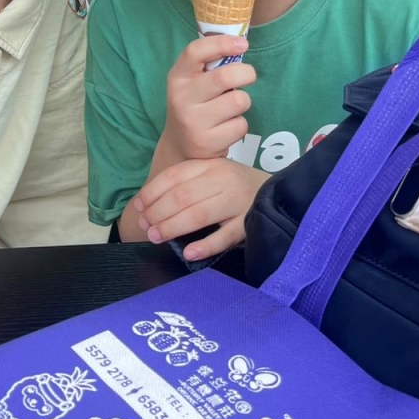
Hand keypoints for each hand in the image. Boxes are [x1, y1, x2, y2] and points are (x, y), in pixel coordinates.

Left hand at [133, 157, 268, 259]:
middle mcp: (223, 180)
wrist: (280, 192)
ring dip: (173, 226)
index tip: (138, 206)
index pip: (175, 176)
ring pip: (200, 214)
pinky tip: (189, 253)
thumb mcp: (213, 174)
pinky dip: (205, 245)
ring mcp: (238, 202)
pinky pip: (225, 236)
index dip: (153, 191)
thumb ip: (187, 183)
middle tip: (145, 226)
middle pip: (183, 196)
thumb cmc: (235, 186)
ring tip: (156, 237)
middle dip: (158, 212)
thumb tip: (148, 204)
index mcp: (211, 166)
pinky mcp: (249, 223)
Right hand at [164, 34, 255, 160]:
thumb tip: (240, 44)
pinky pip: (240, 125)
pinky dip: (240, 124)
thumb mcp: (192, 82)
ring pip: (238, 101)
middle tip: (249, 75)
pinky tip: (227, 127)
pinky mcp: (206, 142)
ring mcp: (192, 122)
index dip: (221, 43)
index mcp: (177, 77)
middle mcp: (181, 98)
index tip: (242, 43)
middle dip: (246, 73)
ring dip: (243, 101)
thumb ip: (209, 65)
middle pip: (224, 77)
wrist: (179, 146)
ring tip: (232, 107)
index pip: (195, 51)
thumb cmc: (194, 105)